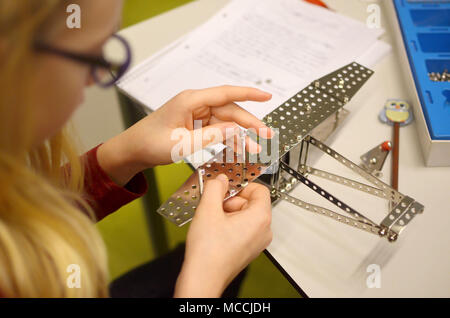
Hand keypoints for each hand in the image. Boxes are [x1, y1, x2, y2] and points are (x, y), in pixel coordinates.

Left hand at [97, 86, 272, 185]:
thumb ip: (211, 136)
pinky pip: (218, 129)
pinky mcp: (195, 125)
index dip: (248, 94)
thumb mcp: (182, 143)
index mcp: (190, 100)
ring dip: (241, 134)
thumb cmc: (150, 143)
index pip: (225, 93)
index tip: (266, 95)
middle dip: (249, 123)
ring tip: (256, 146)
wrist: (133, 150)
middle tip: (266, 134)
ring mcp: (196, 115)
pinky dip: (229, 139)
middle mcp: (195, 104)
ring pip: (226, 121)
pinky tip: (240, 147)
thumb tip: (235, 130)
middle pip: (229, 110)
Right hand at [174, 174, 272, 297]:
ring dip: (228, 212)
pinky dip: (229, 225)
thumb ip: (215, 187)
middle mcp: (264, 231)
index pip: (259, 189)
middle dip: (231, 200)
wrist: (203, 278)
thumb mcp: (208, 209)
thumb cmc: (209, 252)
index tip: (226, 186)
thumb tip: (220, 179)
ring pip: (245, 216)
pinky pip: (242, 229)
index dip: (241, 185)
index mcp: (260, 218)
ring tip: (212, 220)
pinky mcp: (248, 250)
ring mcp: (257, 242)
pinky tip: (214, 230)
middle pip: (251, 202)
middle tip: (214, 205)